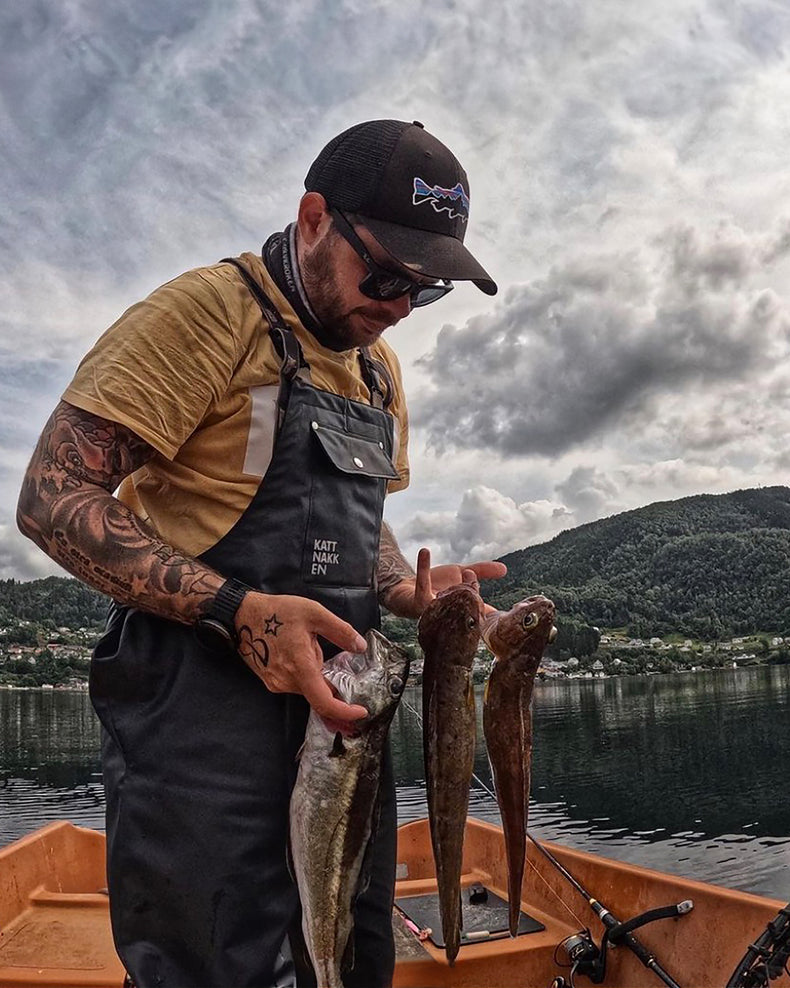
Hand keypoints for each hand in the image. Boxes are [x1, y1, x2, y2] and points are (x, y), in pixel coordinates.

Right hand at [235, 591, 367, 723]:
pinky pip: (295, 683)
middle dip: (329, 677)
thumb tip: (360, 647)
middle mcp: (286, 681)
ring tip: (304, 642)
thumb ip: (340, 631)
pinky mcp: (270, 681)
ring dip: (314, 672)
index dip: (345, 712)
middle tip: (323, 648)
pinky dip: (303, 673)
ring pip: (307, 687)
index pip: (324, 702)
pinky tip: (296, 649)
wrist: (243, 614)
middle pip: (318, 693)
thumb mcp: (314, 613)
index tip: (361, 711)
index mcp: (300, 667)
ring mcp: (276, 683)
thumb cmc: (278, 611)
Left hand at [383, 548, 506, 618]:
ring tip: (465, 571)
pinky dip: (423, 566)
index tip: (505, 614)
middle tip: (471, 575)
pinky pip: (422, 583)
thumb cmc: (436, 585)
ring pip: (451, 600)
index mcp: (463, 609)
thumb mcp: (460, 574)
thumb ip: (481, 571)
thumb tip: (504, 569)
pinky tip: (425, 551)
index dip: (492, 614)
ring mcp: (435, 609)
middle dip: (474, 589)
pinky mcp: (418, 600)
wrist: (406, 590)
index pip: (482, 612)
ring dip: (459, 587)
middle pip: (469, 605)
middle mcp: (451, 613)